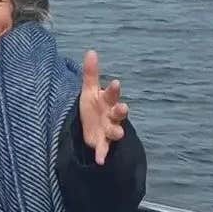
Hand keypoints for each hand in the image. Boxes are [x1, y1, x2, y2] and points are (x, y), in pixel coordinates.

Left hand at [79, 50, 128, 165]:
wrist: (90, 127)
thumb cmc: (92, 106)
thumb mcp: (88, 90)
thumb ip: (90, 73)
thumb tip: (91, 51)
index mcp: (107, 101)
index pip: (111, 94)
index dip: (113, 89)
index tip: (115, 82)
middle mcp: (111, 115)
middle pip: (119, 112)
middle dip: (121, 110)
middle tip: (123, 107)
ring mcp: (108, 130)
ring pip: (116, 131)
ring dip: (117, 131)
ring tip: (118, 133)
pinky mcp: (102, 143)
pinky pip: (104, 149)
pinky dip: (102, 154)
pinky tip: (100, 160)